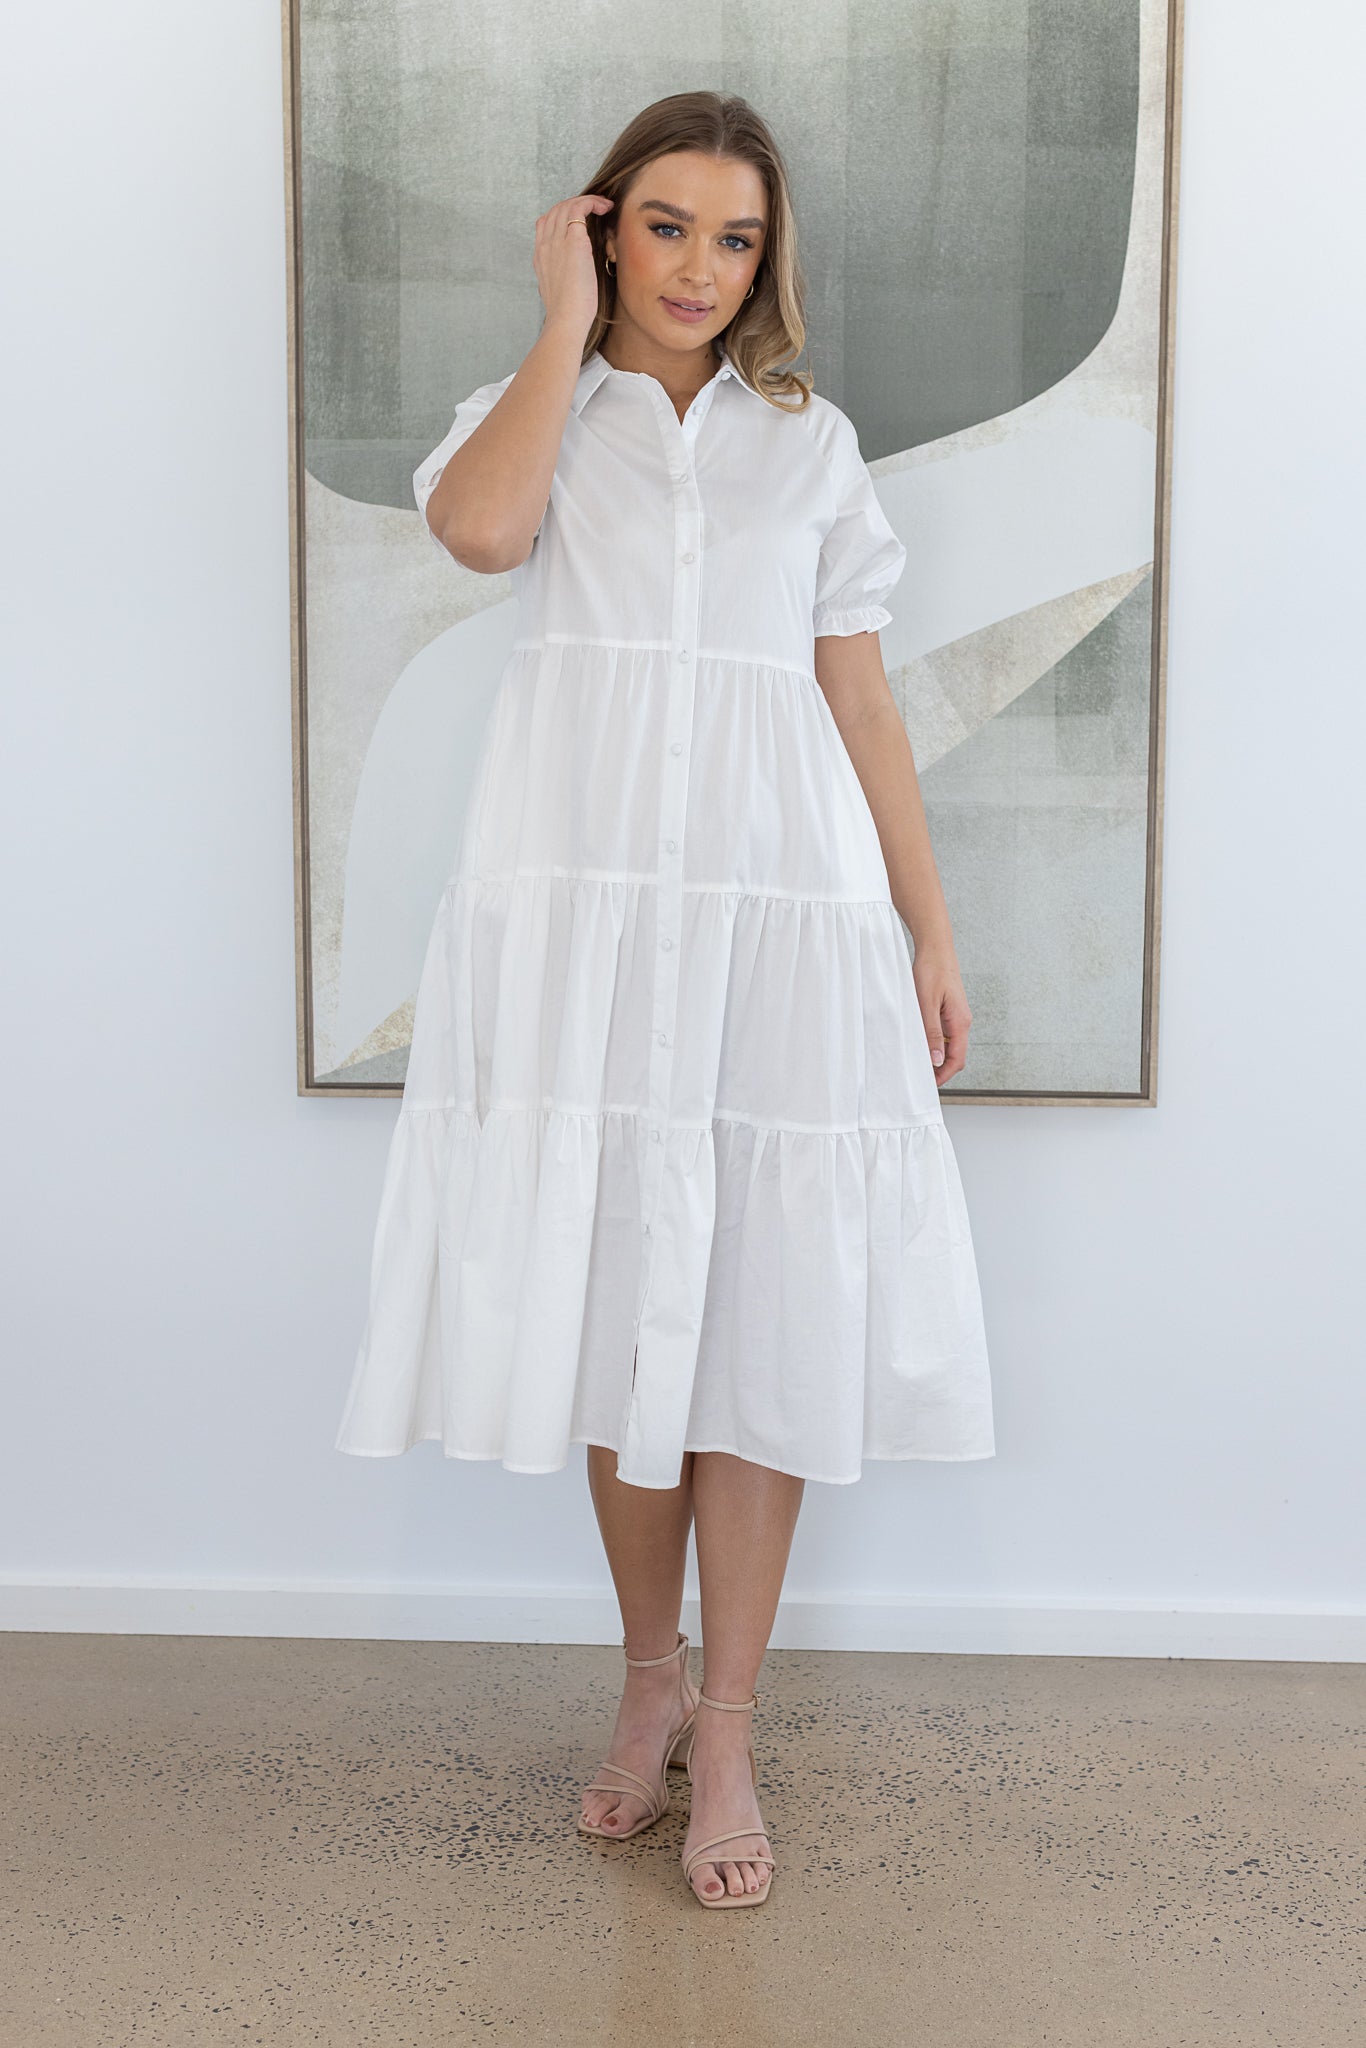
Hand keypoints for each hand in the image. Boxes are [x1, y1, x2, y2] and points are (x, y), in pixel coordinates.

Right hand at [533, 193, 613, 336]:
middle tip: (595, 209)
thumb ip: (562, 277)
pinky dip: (593, 202)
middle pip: (556, 210)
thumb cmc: (568, 313)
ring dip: (587, 201)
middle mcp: (546, 245)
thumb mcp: (560, 291)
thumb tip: (574, 273)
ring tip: (604, 205)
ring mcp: (557, 241)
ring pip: (567, 205)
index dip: (562, 215)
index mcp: (541, 256)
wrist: (566, 320)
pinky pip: (580, 208)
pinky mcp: (574, 242)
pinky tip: (606, 207)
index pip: (545, 223)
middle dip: (576, 204)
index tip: (580, 220)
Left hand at [911, 944, 971, 1086]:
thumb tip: (936, 1060)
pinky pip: (944, 1033)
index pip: (957, 1059)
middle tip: (920, 1077)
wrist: (936, 947)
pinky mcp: (949, 1010)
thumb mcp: (927, 1003)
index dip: (944, 1075)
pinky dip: (934, 1042)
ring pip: (949, 1045)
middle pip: (955, 1056)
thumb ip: (932, 1032)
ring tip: (917, 1061)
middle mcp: (962, 1021)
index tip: (929, 1085)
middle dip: (940, 1070)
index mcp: (960, 1022)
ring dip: (936, 1056)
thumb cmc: (931, 971)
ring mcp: (956, 1016)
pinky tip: (919, 1041)